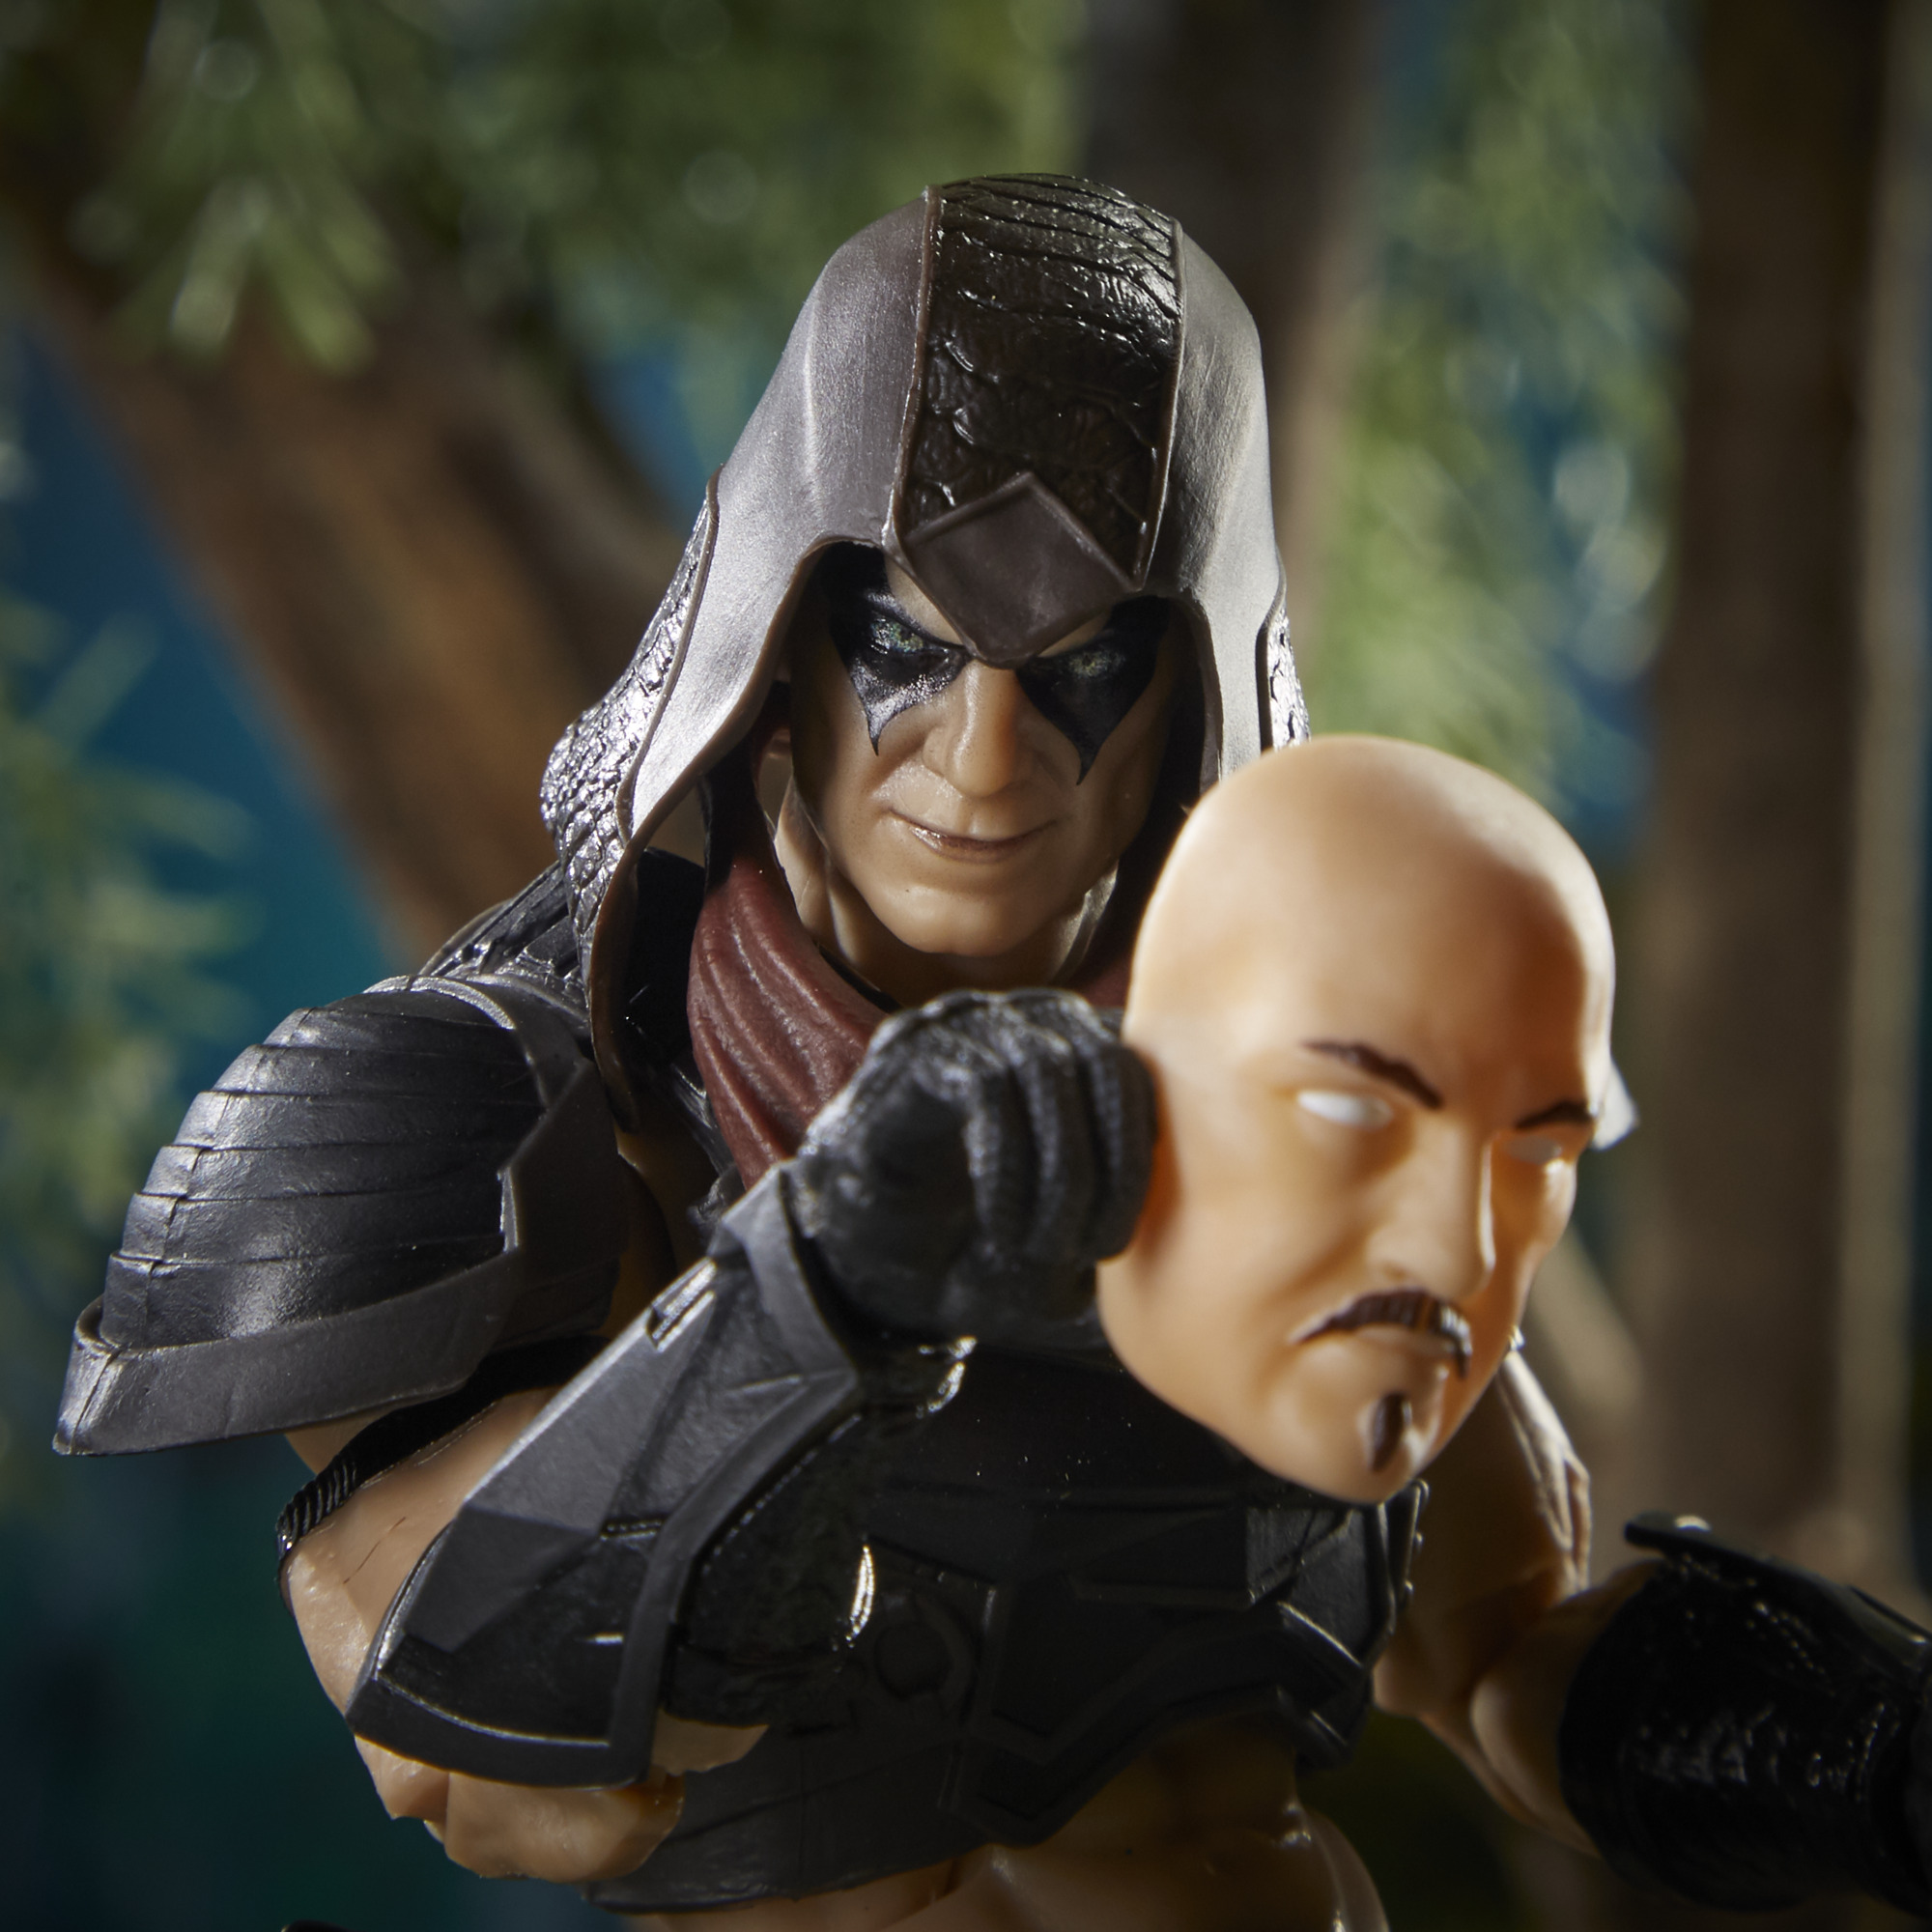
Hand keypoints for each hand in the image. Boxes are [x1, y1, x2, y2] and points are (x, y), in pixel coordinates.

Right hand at [782, 988, 1153, 1344]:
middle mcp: (1028, 1019)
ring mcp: (967, 1024)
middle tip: (1088, 1250)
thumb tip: (1236, 1230)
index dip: (1146, 1160)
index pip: (1147, 1070)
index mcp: (1083, 1049)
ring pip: (1046, 1067)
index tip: (1121, 1245)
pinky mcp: (911, 1053)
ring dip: (1056, 1172)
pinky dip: (1004, 1164)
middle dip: (1107, 1169)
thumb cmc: (988, 1253)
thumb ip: (1146, 1213)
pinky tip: (998, 1223)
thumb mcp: (1084, 1245)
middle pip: (1104, 1061)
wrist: (874, 1275)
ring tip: (1040, 1247)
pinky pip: (982, 1085)